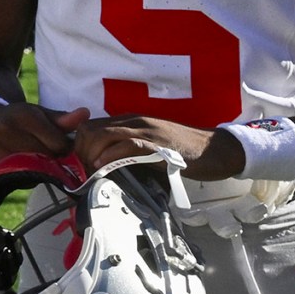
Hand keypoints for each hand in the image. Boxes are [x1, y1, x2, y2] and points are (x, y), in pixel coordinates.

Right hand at [0, 101, 86, 170]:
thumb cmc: (14, 119)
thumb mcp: (37, 113)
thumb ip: (61, 119)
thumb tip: (85, 114)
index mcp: (23, 115)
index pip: (57, 143)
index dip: (65, 149)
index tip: (63, 148)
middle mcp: (6, 130)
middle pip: (45, 158)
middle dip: (53, 160)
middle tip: (52, 157)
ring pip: (30, 170)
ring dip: (39, 170)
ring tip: (38, 162)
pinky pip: (14, 178)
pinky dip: (23, 177)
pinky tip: (23, 168)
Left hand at [71, 114, 238, 178]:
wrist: (215, 150)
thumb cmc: (183, 151)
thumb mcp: (148, 147)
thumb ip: (127, 150)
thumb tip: (103, 165)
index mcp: (131, 121)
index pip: (90, 126)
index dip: (79, 145)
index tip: (81, 164)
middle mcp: (135, 122)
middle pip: (91, 130)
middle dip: (81, 151)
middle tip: (85, 171)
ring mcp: (147, 131)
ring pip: (105, 134)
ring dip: (92, 155)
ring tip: (93, 171)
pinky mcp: (158, 145)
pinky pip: (128, 145)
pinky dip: (111, 155)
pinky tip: (104, 166)